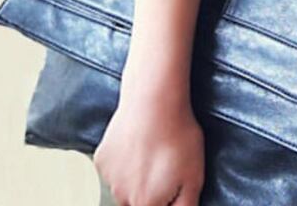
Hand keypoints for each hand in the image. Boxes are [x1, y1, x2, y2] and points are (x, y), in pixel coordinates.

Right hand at [94, 75, 205, 205]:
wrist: (154, 101)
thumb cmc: (177, 137)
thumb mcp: (195, 176)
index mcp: (145, 204)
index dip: (165, 199)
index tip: (170, 182)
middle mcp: (122, 197)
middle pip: (138, 202)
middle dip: (151, 190)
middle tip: (165, 164)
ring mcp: (108, 178)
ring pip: (125, 186)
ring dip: (136, 177)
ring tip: (153, 150)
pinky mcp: (101, 159)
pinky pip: (114, 169)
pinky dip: (124, 161)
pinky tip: (138, 144)